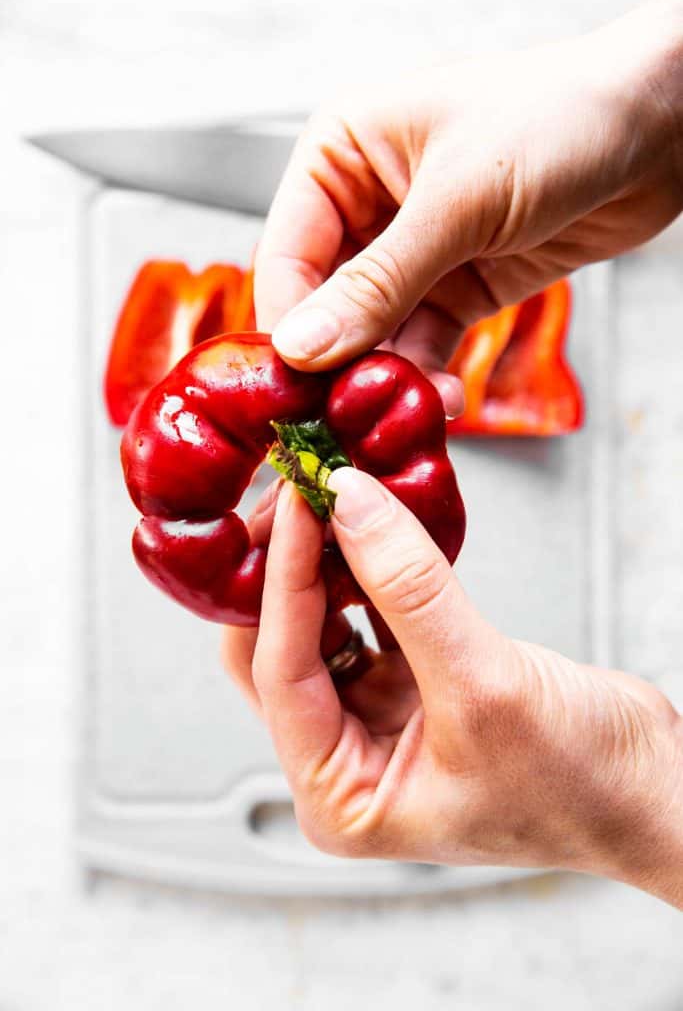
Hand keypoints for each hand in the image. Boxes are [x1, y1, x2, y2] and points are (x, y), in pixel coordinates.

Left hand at [223, 471, 682, 906]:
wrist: (651, 789)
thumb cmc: (580, 785)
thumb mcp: (485, 684)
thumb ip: (410, 589)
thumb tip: (350, 503)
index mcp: (338, 796)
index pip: (281, 669)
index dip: (284, 577)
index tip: (299, 499)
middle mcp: (342, 758)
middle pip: (279, 645)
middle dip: (287, 566)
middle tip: (302, 490)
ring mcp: (373, 718)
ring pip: (319, 622)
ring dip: (325, 558)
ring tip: (331, 494)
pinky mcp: (410, 682)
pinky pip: (369, 612)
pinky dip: (369, 567)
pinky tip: (371, 522)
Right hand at [255, 0, 682, 412]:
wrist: (660, 127)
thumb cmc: (560, 118)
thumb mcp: (459, 200)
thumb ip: (379, 281)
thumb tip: (303, 345)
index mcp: (343, 155)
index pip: (286, 254)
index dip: (288, 324)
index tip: (296, 384)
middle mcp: (368, 205)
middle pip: (324, 304)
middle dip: (338, 362)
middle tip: (345, 416)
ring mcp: (413, 252)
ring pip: (373, 334)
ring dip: (385, 379)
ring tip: (400, 413)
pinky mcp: (458, 287)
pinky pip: (422, 345)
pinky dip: (425, 378)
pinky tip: (438, 400)